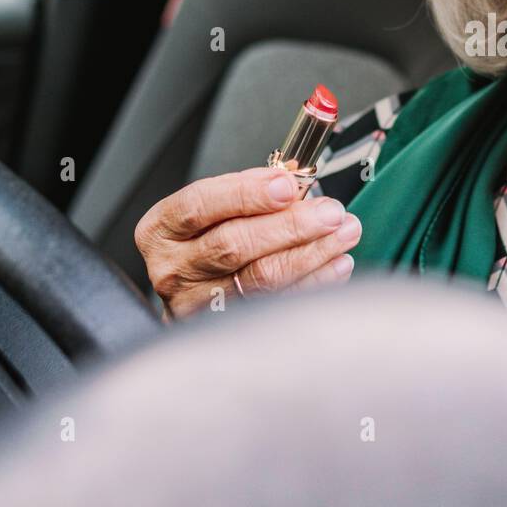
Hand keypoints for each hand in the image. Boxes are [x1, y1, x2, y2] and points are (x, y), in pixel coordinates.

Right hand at [135, 168, 361, 318]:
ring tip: (344, 233)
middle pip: (233, 244)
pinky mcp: (223, 329)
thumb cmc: (208, 237)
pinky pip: (277, 303)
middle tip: (331, 213)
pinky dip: (313, 282)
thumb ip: (251, 188)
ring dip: (311, 253)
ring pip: (259, 277)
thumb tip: (292, 177)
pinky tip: (337, 264)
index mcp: (162, 228)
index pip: (200, 205)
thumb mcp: (217, 206)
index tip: (288, 186)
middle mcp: (173, 268)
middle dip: (290, 225)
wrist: (194, 290)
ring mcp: (195, 303)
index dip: (246, 194)